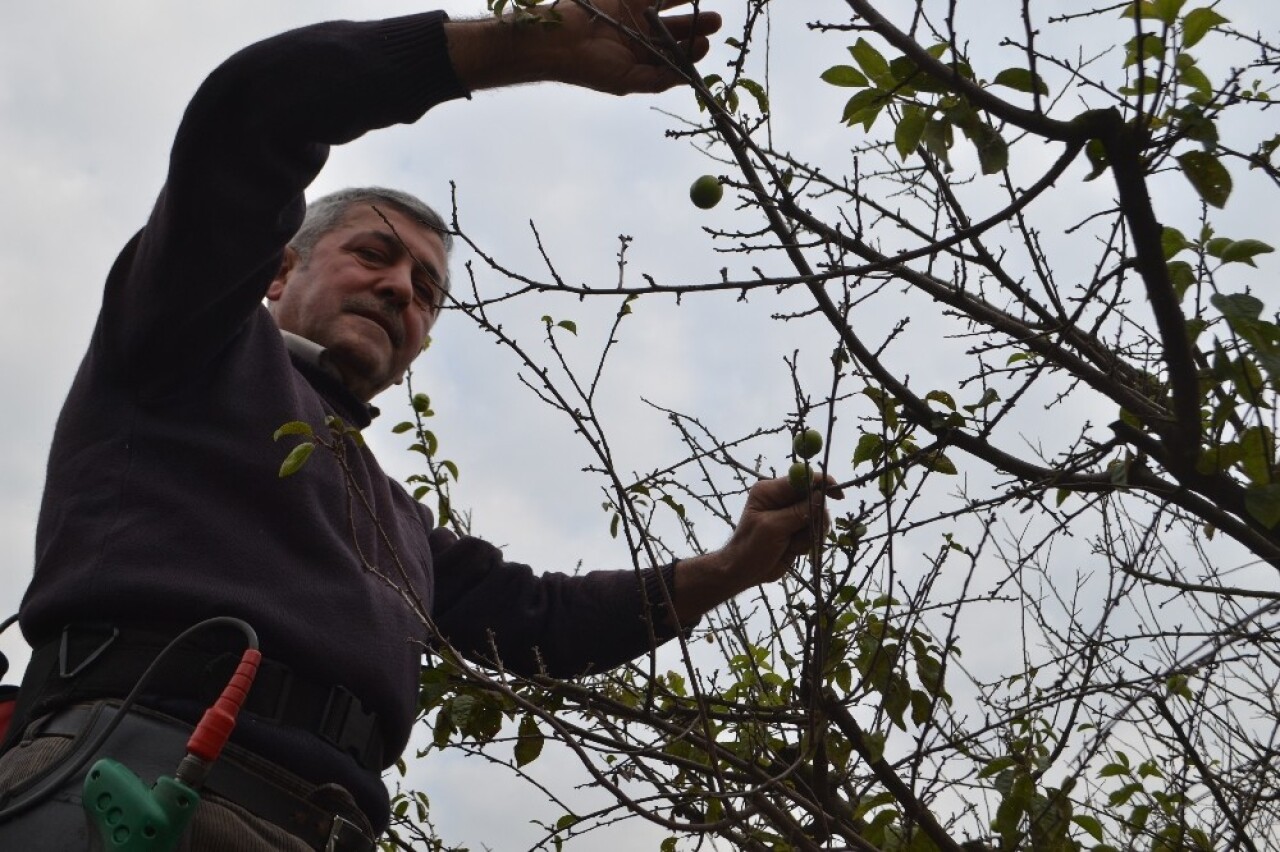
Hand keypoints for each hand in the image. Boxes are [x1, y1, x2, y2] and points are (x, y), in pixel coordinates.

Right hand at [548, 0, 722, 93]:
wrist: (557, 41)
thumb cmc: (590, 67)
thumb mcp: (627, 80)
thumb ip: (658, 79)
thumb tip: (690, 79)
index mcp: (643, 62)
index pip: (675, 57)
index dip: (692, 51)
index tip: (704, 44)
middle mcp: (642, 40)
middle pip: (676, 32)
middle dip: (697, 26)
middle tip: (714, 21)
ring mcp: (634, 16)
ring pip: (667, 8)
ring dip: (686, 3)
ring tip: (702, 0)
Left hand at [671, 473, 842, 623]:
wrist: (745, 572)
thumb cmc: (751, 547)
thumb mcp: (773, 528)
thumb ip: (797, 512)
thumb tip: (821, 495)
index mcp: (770, 490)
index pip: (802, 478)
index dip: (822, 483)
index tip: (838, 495)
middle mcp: (781, 499)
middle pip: (815, 498)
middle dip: (815, 518)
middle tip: (805, 533)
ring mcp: (790, 514)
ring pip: (818, 517)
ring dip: (810, 534)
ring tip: (793, 545)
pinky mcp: (796, 529)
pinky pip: (815, 531)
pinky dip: (808, 543)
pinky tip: (793, 550)